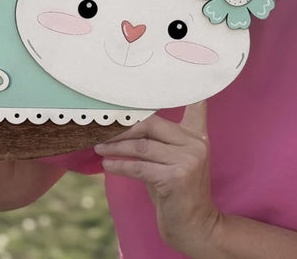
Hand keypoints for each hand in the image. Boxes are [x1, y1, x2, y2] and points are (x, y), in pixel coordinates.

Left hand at [94, 102, 219, 254]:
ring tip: (98, 146)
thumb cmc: (176, 191)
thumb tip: (124, 125)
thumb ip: (159, 141)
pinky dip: (119, 165)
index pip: (196, 105)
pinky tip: (107, 165)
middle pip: (152, 124)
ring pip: (142, 146)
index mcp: (197, 135)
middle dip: (124, 126)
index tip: (171, 73)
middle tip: (102, 127)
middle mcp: (196, 143)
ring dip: (116, 146)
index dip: (189, 89)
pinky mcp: (176, 177)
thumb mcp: (171, 161)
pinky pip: (139, 167)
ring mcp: (187, 159)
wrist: (195, 224)